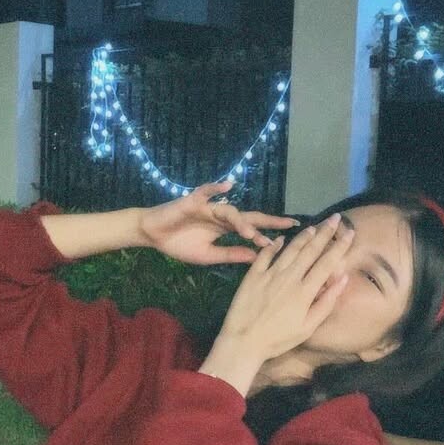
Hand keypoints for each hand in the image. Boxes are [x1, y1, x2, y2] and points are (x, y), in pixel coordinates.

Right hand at [137, 180, 299, 265]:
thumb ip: (231, 255)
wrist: (153, 235)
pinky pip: (206, 192)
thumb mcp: (208, 256)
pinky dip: (216, 188)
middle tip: (290, 224)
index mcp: (226, 228)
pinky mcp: (192, 201)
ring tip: (250, 234)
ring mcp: (208, 207)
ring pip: (230, 211)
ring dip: (241, 221)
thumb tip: (256, 257)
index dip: (269, 233)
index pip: (253, 228)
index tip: (288, 240)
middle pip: (249, 216)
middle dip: (269, 220)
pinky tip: (228, 186)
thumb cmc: (179, 244)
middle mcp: (221, 216)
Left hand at [214, 212, 355, 360]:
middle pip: (310, 250)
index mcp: (305, 291)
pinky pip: (265, 255)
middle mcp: (289, 277)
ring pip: (290, 249)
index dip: (339, 246)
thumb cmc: (278, 340)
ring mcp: (270, 274)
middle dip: (325, 233)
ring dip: (303, 236)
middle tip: (335, 218)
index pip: (327, 263)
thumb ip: (326, 302)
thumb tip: (343, 278)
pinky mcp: (253, 275)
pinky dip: (273, 245)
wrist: (243, 342)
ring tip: (313, 226)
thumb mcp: (308, 327)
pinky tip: (280, 239)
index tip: (349, 233)